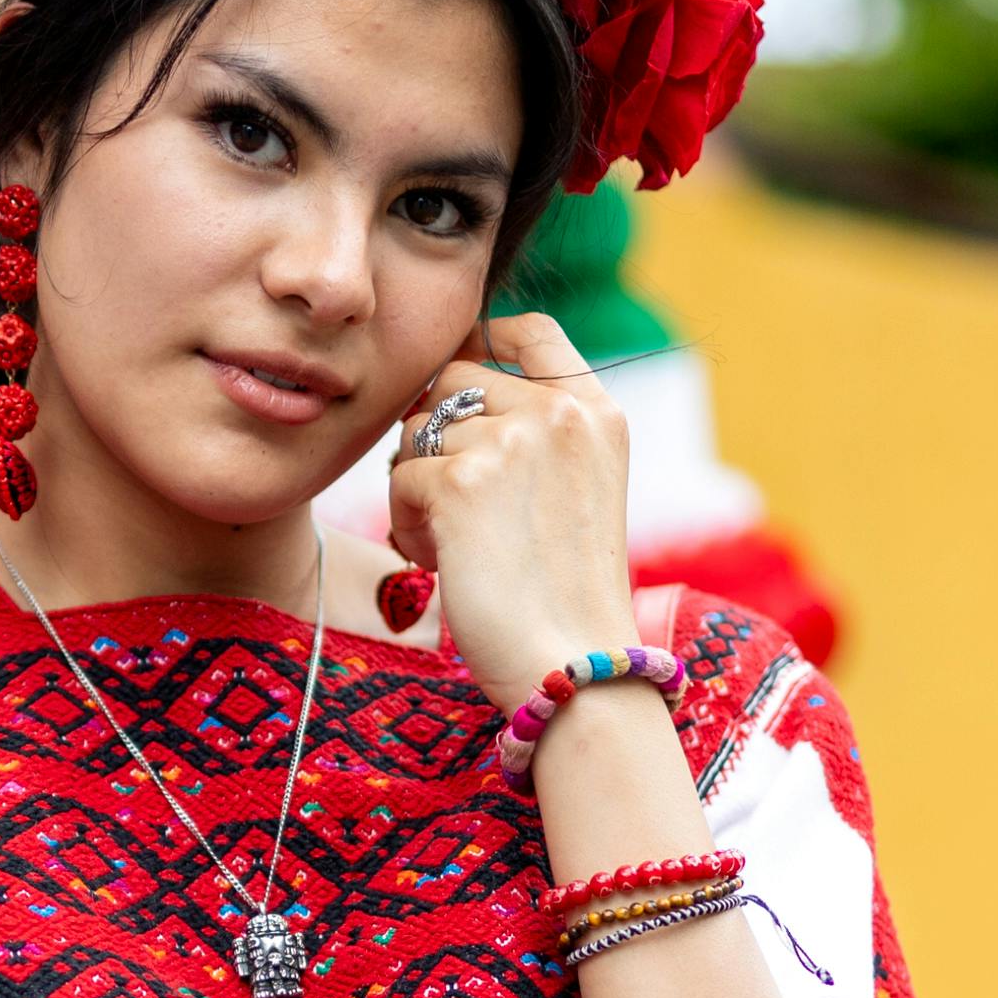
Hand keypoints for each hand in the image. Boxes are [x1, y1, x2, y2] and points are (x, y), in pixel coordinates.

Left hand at [387, 311, 632, 716]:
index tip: (461, 367)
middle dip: (436, 435)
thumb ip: (536, 435)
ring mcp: (512, 441)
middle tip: (452, 505)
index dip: (485, 335)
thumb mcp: (577, 491)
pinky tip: (440, 562)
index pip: (532, 331)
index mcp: (597, 413)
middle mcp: (558, 413)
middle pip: (453, 379)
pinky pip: (400, 478)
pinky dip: (407, 524)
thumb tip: (446, 392)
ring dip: (418, 487)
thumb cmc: (566, 596)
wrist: (575, 665)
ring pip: (417, 431)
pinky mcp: (462, 481)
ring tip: (452, 544)